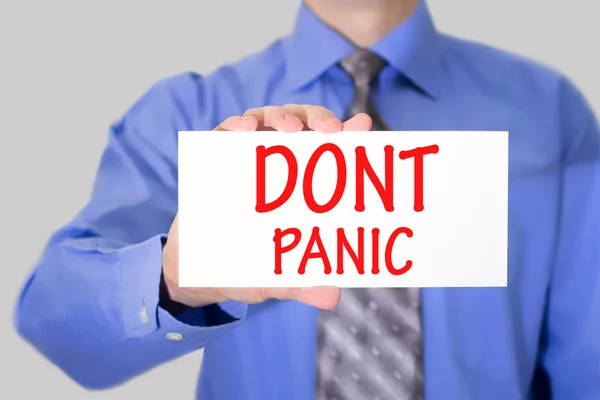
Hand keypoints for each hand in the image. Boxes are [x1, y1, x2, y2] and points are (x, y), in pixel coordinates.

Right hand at [162, 105, 371, 309]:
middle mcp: (276, 166)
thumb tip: (333, 296)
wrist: (200, 271)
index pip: (328, 152)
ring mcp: (245, 158)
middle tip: (329, 131)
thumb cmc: (247, 269)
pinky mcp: (214, 160)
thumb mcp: (276, 278)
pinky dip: (235, 125)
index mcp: (300, 187)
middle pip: (302, 126)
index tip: (362, 126)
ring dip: (281, 117)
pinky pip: (223, 132)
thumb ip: (301, 284)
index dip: (348, 135)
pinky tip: (245, 129)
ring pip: (267, 120)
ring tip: (289, 129)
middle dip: (317, 119)